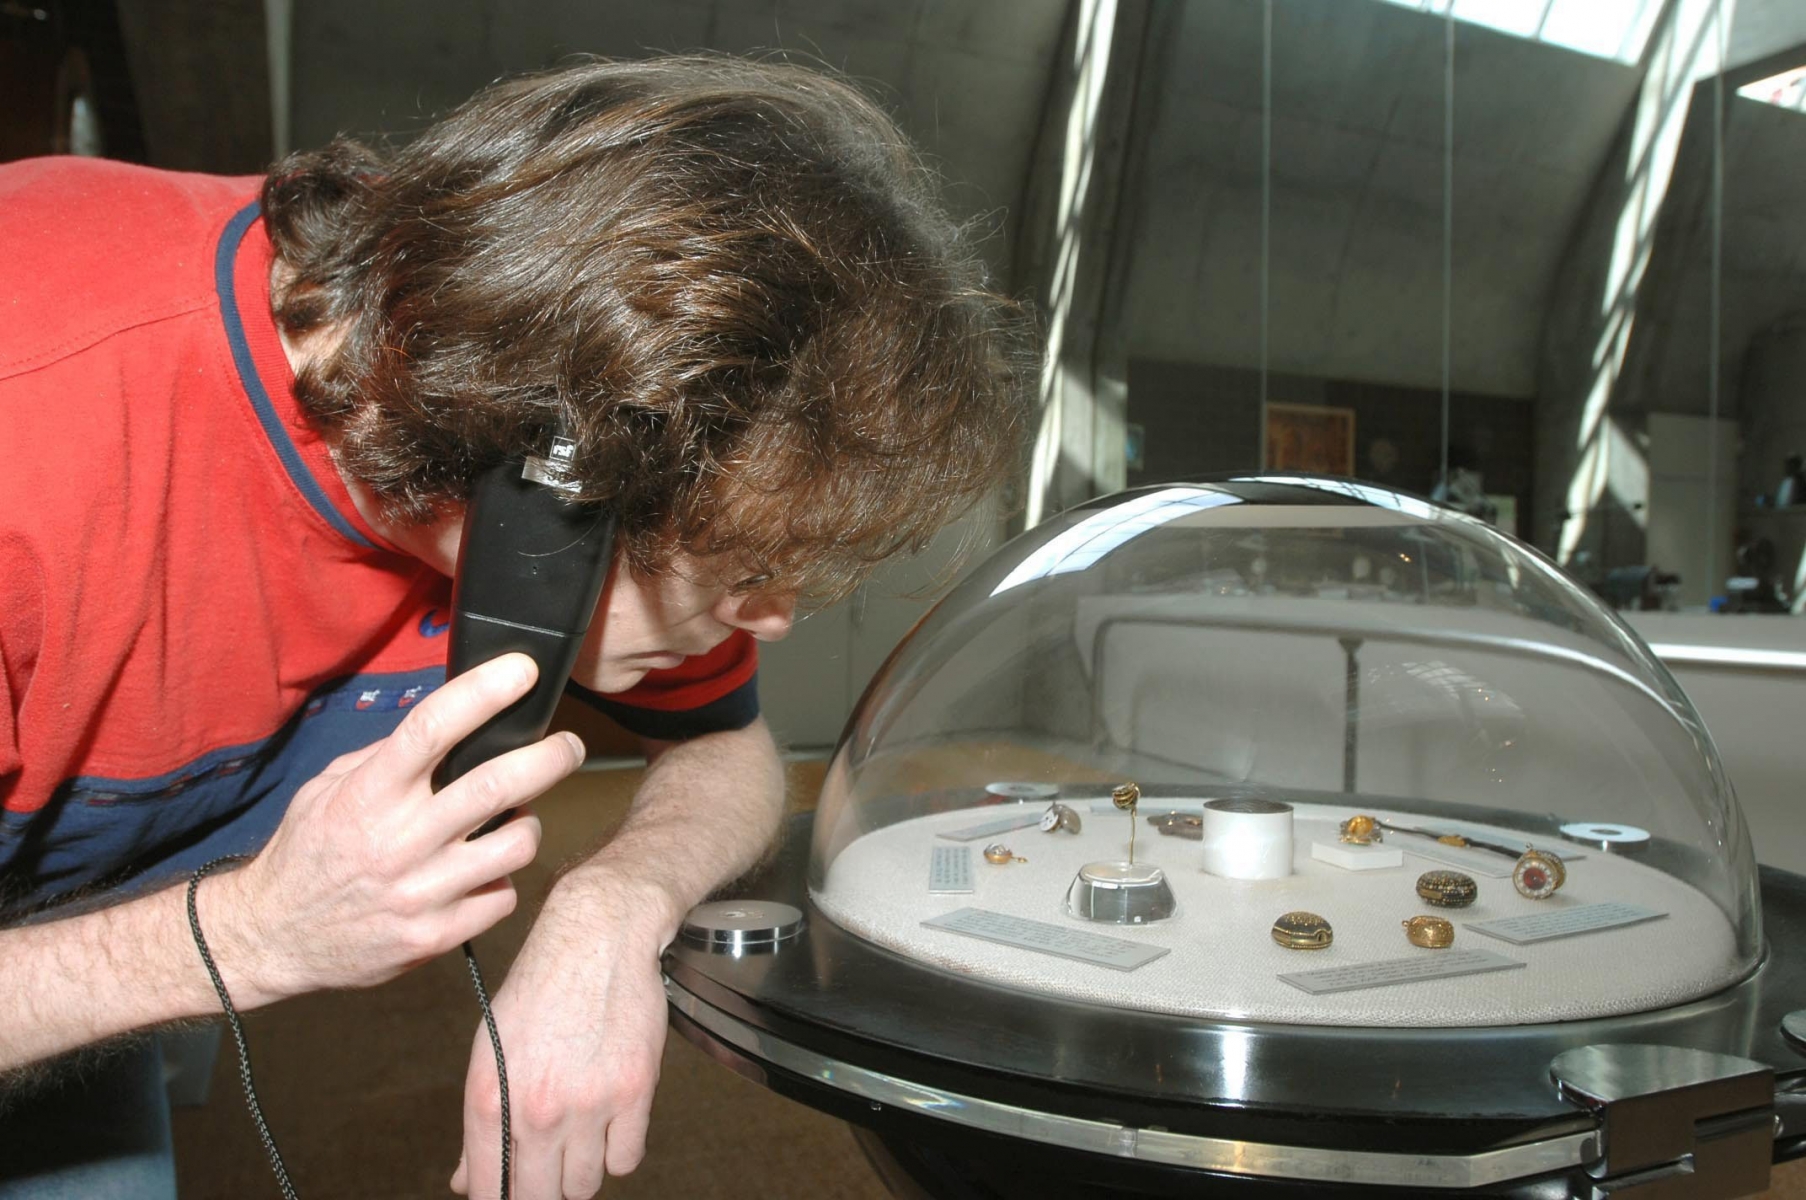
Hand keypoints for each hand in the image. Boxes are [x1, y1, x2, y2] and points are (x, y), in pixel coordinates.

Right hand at [206, 654, 583, 1004]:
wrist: (272, 938)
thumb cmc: (308, 853)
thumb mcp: (327, 790)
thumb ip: (385, 758)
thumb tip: (450, 726)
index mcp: (367, 794)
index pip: (431, 729)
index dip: (483, 693)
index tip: (523, 670)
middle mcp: (397, 841)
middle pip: (496, 786)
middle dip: (549, 757)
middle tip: (569, 746)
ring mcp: (419, 892)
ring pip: (515, 844)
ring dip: (528, 823)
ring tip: (516, 817)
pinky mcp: (434, 936)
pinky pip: (502, 896)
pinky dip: (503, 879)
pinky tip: (483, 872)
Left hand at [451, 875, 674, 1199]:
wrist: (598, 937)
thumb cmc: (542, 984)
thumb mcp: (492, 1049)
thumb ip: (481, 1124)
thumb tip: (467, 1181)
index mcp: (491, 1098)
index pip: (490, 1192)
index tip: (511, 1195)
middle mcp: (537, 1108)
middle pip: (540, 1198)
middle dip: (542, 1189)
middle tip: (548, 1167)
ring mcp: (589, 1103)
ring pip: (585, 1185)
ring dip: (581, 1170)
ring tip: (580, 1136)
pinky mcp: (635, 1092)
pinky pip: (626, 1159)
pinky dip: (618, 1150)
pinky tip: (609, 1122)